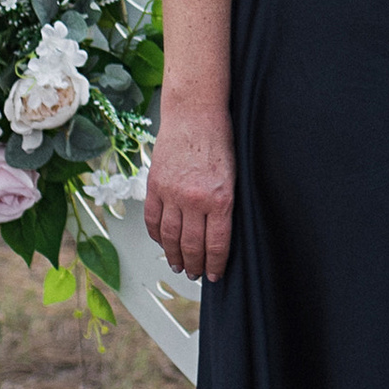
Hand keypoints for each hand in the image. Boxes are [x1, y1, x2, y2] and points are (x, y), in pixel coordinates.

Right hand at [146, 101, 236, 281]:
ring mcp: (171, 193)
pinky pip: (153, 219)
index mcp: (220, 199)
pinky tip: (162, 244)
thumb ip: (225, 205)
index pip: (217, 244)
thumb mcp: (234, 175)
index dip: (215, 264)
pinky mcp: (155, 186)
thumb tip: (219, 233)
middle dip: (195, 264)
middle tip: (197, 274)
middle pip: (192, 245)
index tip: (215, 275)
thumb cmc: (220, 139)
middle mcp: (194, 200)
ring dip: (174, 256)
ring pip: (170, 237)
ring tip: (180, 266)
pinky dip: (157, 236)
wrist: (195, 113)